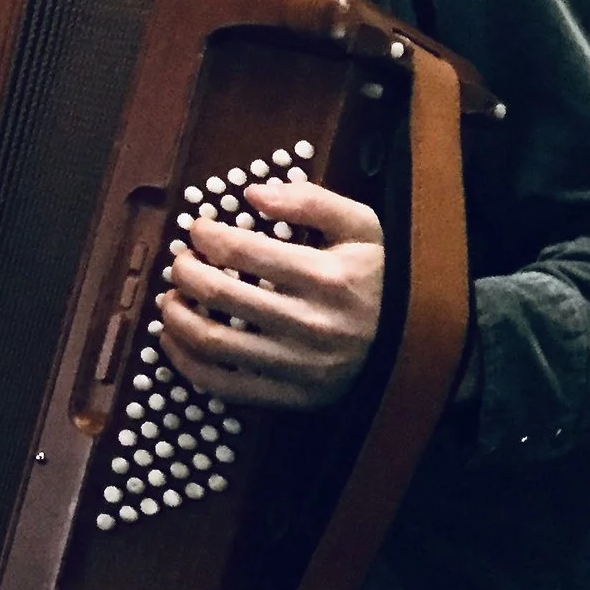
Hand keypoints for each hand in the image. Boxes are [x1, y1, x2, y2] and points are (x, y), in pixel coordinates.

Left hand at [155, 179, 384, 408]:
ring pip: (214, 343)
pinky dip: (187, 363)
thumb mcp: (362, 228)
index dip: (207, 236)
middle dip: (185, 271)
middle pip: (219, 295)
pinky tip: (175, 341)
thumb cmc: (378, 277)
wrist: (419, 345)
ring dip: (176, 317)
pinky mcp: (292, 397)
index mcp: (326, 277)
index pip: (242, 252)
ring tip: (171, 298)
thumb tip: (253, 192)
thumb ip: (311, 201)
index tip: (198, 229)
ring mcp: (299, 366)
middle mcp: (310, 324)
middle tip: (180, 262)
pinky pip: (224, 385)